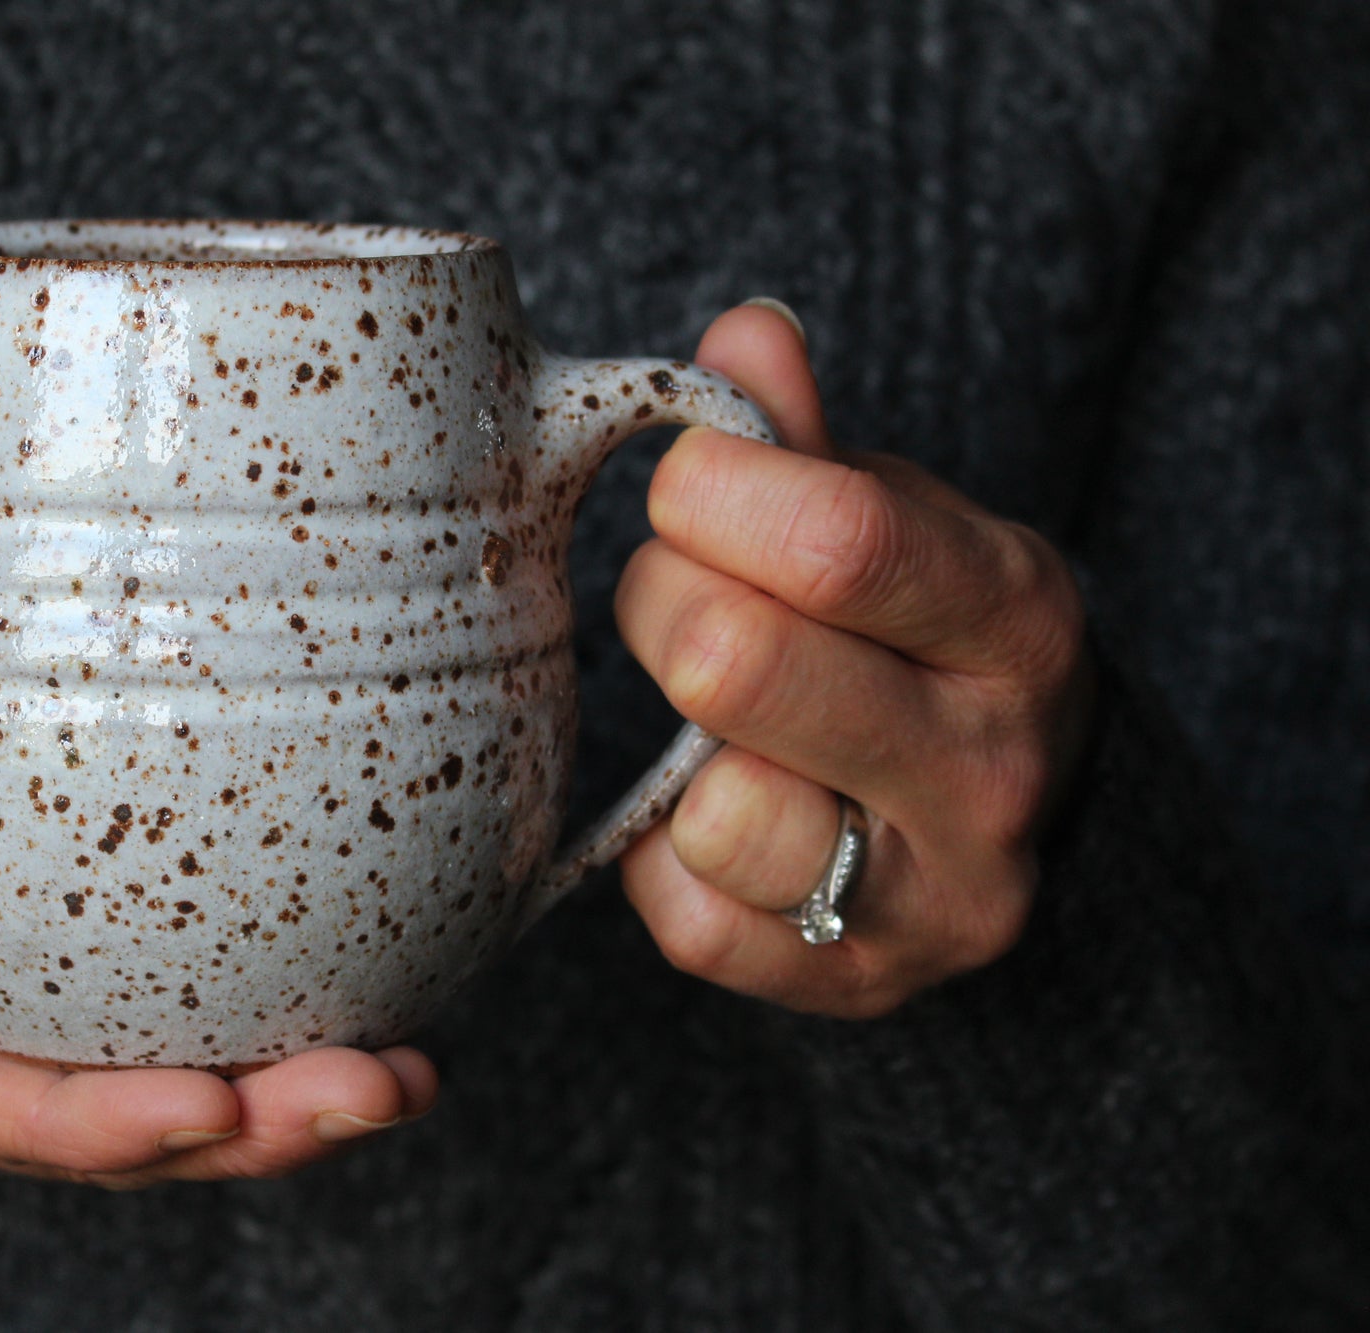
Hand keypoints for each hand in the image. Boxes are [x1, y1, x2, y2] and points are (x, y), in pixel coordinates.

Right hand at [0, 645, 434, 1185]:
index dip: (85, 1126)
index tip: (208, 1104)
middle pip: (84, 1141)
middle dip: (234, 1136)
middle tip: (370, 1092)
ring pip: (142, 1118)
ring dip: (279, 1116)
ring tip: (405, 1079)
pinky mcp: (50, 1011)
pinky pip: (160, 1051)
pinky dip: (264, 1051)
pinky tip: (373, 1020)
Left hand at [614, 302, 1094, 1017]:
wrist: (1003, 830)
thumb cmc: (921, 645)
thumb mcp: (900, 526)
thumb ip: (807, 440)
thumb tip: (743, 332)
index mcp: (1018, 621)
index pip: (836, 541)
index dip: (708, 496)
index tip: (691, 492)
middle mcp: (994, 770)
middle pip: (734, 663)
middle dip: (663, 609)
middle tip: (682, 606)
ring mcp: (930, 898)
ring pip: (714, 810)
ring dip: (677, 750)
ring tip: (721, 725)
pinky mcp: (846, 985)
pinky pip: (681, 912)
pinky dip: (665, 858)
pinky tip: (719, 815)